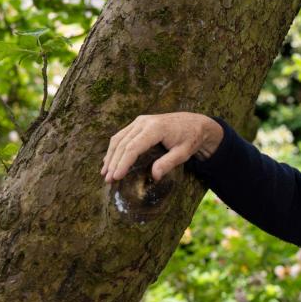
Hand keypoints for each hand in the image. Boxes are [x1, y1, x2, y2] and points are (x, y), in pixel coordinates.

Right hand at [101, 112, 223, 182]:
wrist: (195, 123)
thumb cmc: (191, 139)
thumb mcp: (184, 153)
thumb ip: (168, 163)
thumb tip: (154, 176)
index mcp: (155, 128)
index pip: (133, 148)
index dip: (123, 163)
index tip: (117, 177)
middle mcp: (144, 122)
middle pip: (122, 144)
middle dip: (114, 163)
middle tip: (108, 180)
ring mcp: (140, 121)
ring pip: (119, 139)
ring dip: (110, 156)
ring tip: (105, 173)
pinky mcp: (139, 123)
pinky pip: (122, 136)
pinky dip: (115, 149)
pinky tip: (110, 161)